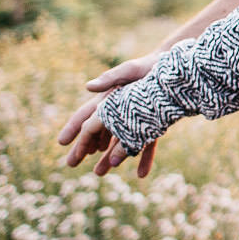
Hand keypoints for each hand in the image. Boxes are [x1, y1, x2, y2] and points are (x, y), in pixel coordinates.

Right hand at [58, 54, 159, 176]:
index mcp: (109, 98)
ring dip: (109, 158)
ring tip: (99, 173)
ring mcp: (136, 120)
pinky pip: (148, 145)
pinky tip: (142, 174)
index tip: (61, 143)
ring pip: (119, 142)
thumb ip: (110, 78)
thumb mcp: (130, 70)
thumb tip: (87, 86)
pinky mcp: (154, 124)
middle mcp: (119, 111)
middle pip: (98, 133)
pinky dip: (145, 158)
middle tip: (70, 164)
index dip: (72, 129)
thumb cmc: (149, 65)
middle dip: (83, 148)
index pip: (86, 116)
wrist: (177, 69)